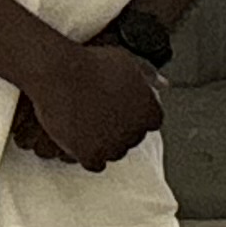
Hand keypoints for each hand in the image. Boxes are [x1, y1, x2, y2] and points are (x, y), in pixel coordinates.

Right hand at [23, 42, 162, 171]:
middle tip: (99, 116)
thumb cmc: (93, 63)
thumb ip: (149, 75)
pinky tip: (79, 143)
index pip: (151, 121)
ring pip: (114, 152)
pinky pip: (95, 164)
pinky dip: (87, 155)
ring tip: (87, 127)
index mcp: (151, 111)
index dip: (135, 114)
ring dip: (104, 143)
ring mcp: (114, 146)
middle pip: (132, 137)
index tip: (120, 108)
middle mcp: (137, 131)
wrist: (61, 73)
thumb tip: (164, 84)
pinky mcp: (91, 156)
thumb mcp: (129, 62)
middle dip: (119, 128)